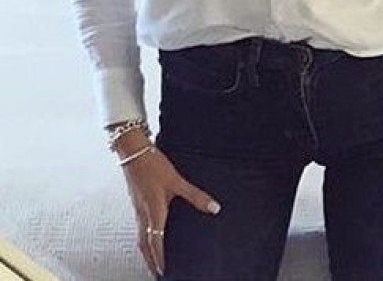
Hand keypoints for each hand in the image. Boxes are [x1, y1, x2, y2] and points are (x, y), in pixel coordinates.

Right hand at [120, 143, 221, 276]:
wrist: (132, 151)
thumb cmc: (152, 164)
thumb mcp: (176, 180)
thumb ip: (195, 195)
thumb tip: (213, 207)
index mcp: (153, 212)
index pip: (155, 242)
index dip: (160, 258)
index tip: (164, 271)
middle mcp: (143, 213)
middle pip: (144, 244)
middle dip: (150, 260)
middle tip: (156, 272)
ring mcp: (137, 207)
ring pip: (139, 235)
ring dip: (146, 249)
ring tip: (152, 258)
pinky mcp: (136, 200)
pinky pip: (138, 225)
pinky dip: (143, 235)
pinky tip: (149, 231)